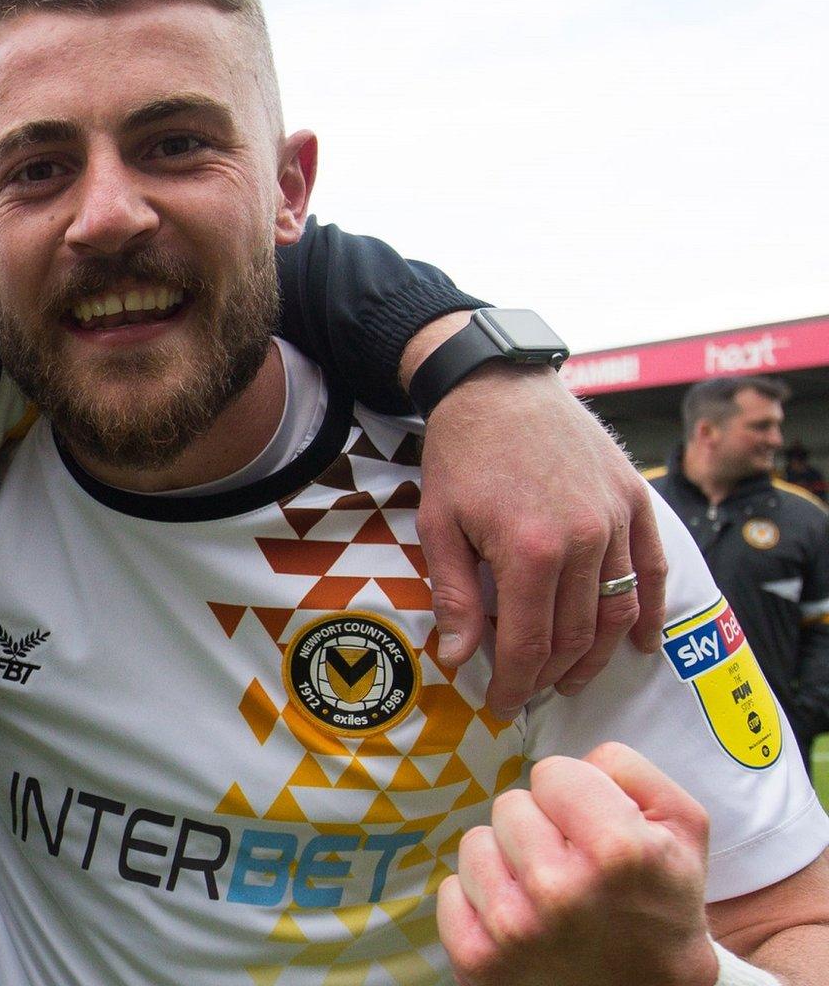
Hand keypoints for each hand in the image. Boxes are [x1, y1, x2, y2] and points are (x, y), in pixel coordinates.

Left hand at [417, 364, 667, 713]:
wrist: (499, 387)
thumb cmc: (462, 454)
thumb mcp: (439, 524)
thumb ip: (454, 595)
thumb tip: (458, 658)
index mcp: (529, 551)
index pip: (529, 642)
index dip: (516, 683)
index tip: (502, 704)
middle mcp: (584, 540)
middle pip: (576, 634)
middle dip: (551, 675)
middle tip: (530, 694)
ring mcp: (616, 520)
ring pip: (617, 611)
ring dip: (597, 655)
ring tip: (572, 678)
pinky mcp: (635, 501)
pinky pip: (652, 570)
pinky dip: (650, 612)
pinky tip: (640, 643)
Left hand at [437, 743, 717, 985]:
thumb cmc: (662, 906)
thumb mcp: (682, 829)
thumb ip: (630, 771)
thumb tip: (577, 758)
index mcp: (616, 850)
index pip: (552, 772)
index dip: (576, 795)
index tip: (593, 828)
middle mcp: (558, 889)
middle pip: (511, 803)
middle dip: (542, 827)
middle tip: (575, 866)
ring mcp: (511, 927)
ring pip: (476, 842)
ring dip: (508, 861)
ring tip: (548, 894)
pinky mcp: (476, 957)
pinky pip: (451, 887)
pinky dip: (481, 899)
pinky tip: (522, 920)